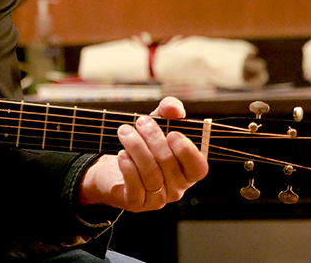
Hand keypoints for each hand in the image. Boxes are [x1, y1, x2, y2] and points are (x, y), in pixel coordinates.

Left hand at [76, 96, 208, 211]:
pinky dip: (128, 168)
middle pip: (169, 165)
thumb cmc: (142, 147)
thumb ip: (168, 112)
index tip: (172, 132)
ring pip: (151, 175)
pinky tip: (121, 154)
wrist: (112, 169)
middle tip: (141, 122)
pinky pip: (135, 187)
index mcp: (187, 171)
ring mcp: (157, 199)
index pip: (199, 168)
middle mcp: (176, 188)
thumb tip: (173, 107)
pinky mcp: (136, 203)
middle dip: (154, 139)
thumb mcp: (157, 125)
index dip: (188, 151)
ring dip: (137, 148)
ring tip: (125, 131)